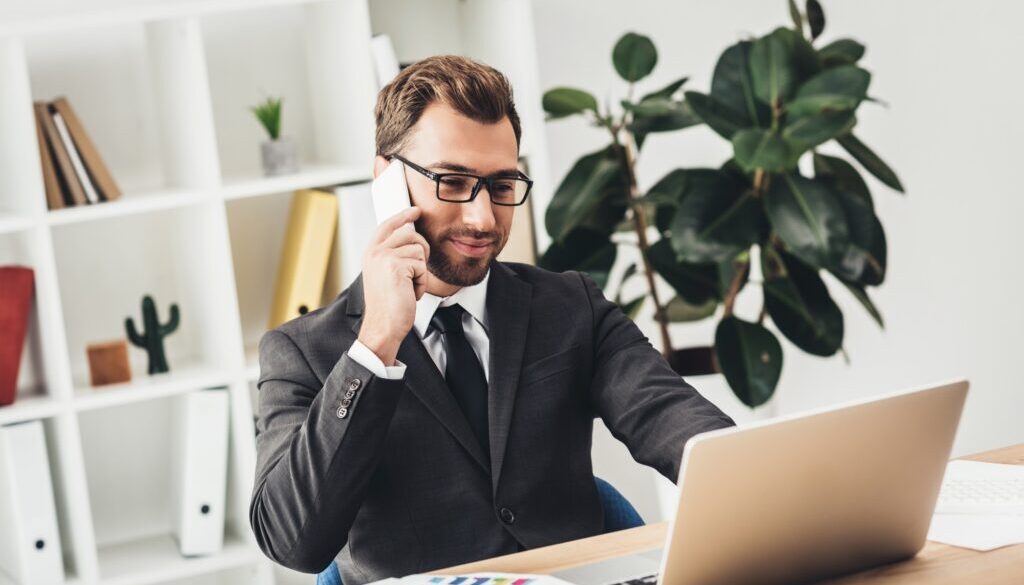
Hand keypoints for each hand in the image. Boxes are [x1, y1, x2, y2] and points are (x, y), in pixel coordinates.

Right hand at [357, 206, 429, 365]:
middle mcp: (375, 252)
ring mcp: (384, 257)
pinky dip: (422, 283)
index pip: (387, 225)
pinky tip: (411, 293)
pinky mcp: (396, 266)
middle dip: (421, 252)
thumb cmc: (387, 305)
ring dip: (421, 272)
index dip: (403, 216)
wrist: (383, 326)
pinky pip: (422, 266)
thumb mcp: (385, 275)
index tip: (415, 211)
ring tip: (409, 287)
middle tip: (416, 273)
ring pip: (419, 250)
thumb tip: (411, 237)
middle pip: (410, 234)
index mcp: (371, 253)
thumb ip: (392, 255)